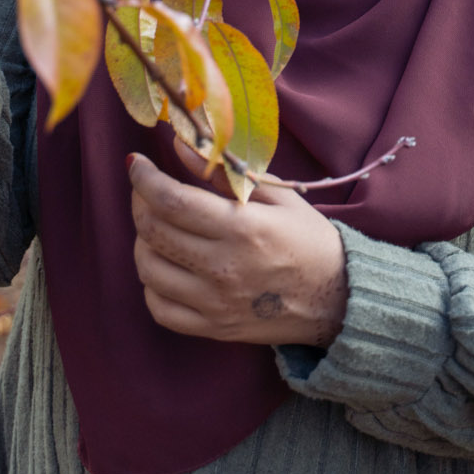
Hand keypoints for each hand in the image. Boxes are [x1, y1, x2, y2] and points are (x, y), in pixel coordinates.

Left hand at [128, 147, 347, 346]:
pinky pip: (159, 308)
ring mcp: (216, 303)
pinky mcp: (213, 329)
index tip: (136, 164)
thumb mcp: (276, 195)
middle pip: (152, 232)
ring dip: (143, 242)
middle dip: (139, 203)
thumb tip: (179, 143)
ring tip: (159, 228)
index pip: (171, 199)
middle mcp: (224, 267)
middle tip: (147, 191)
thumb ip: (224, 172)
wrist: (338, 298)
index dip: (144, 177)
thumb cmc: (308, 238)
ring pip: (148, 270)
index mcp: (242, 227)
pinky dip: (152, 284)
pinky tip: (167, 265)